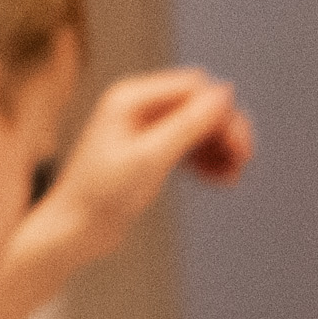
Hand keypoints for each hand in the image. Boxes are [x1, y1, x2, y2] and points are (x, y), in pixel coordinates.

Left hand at [33, 67, 255, 270]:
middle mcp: (138, 107)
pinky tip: (220, 179)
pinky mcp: (148, 152)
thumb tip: (224, 94)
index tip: (240, 147)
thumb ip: (187, 124)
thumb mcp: (149, 158)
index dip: (222, 113)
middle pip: (198, 104)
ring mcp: (143, 129)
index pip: (193, 87)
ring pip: (197, 125)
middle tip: (243, 161)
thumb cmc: (100, 195)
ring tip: (233, 176)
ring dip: (218, 146)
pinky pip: (187, 145)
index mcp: (131, 98)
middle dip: (223, 130)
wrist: (74, 231)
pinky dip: (206, 159)